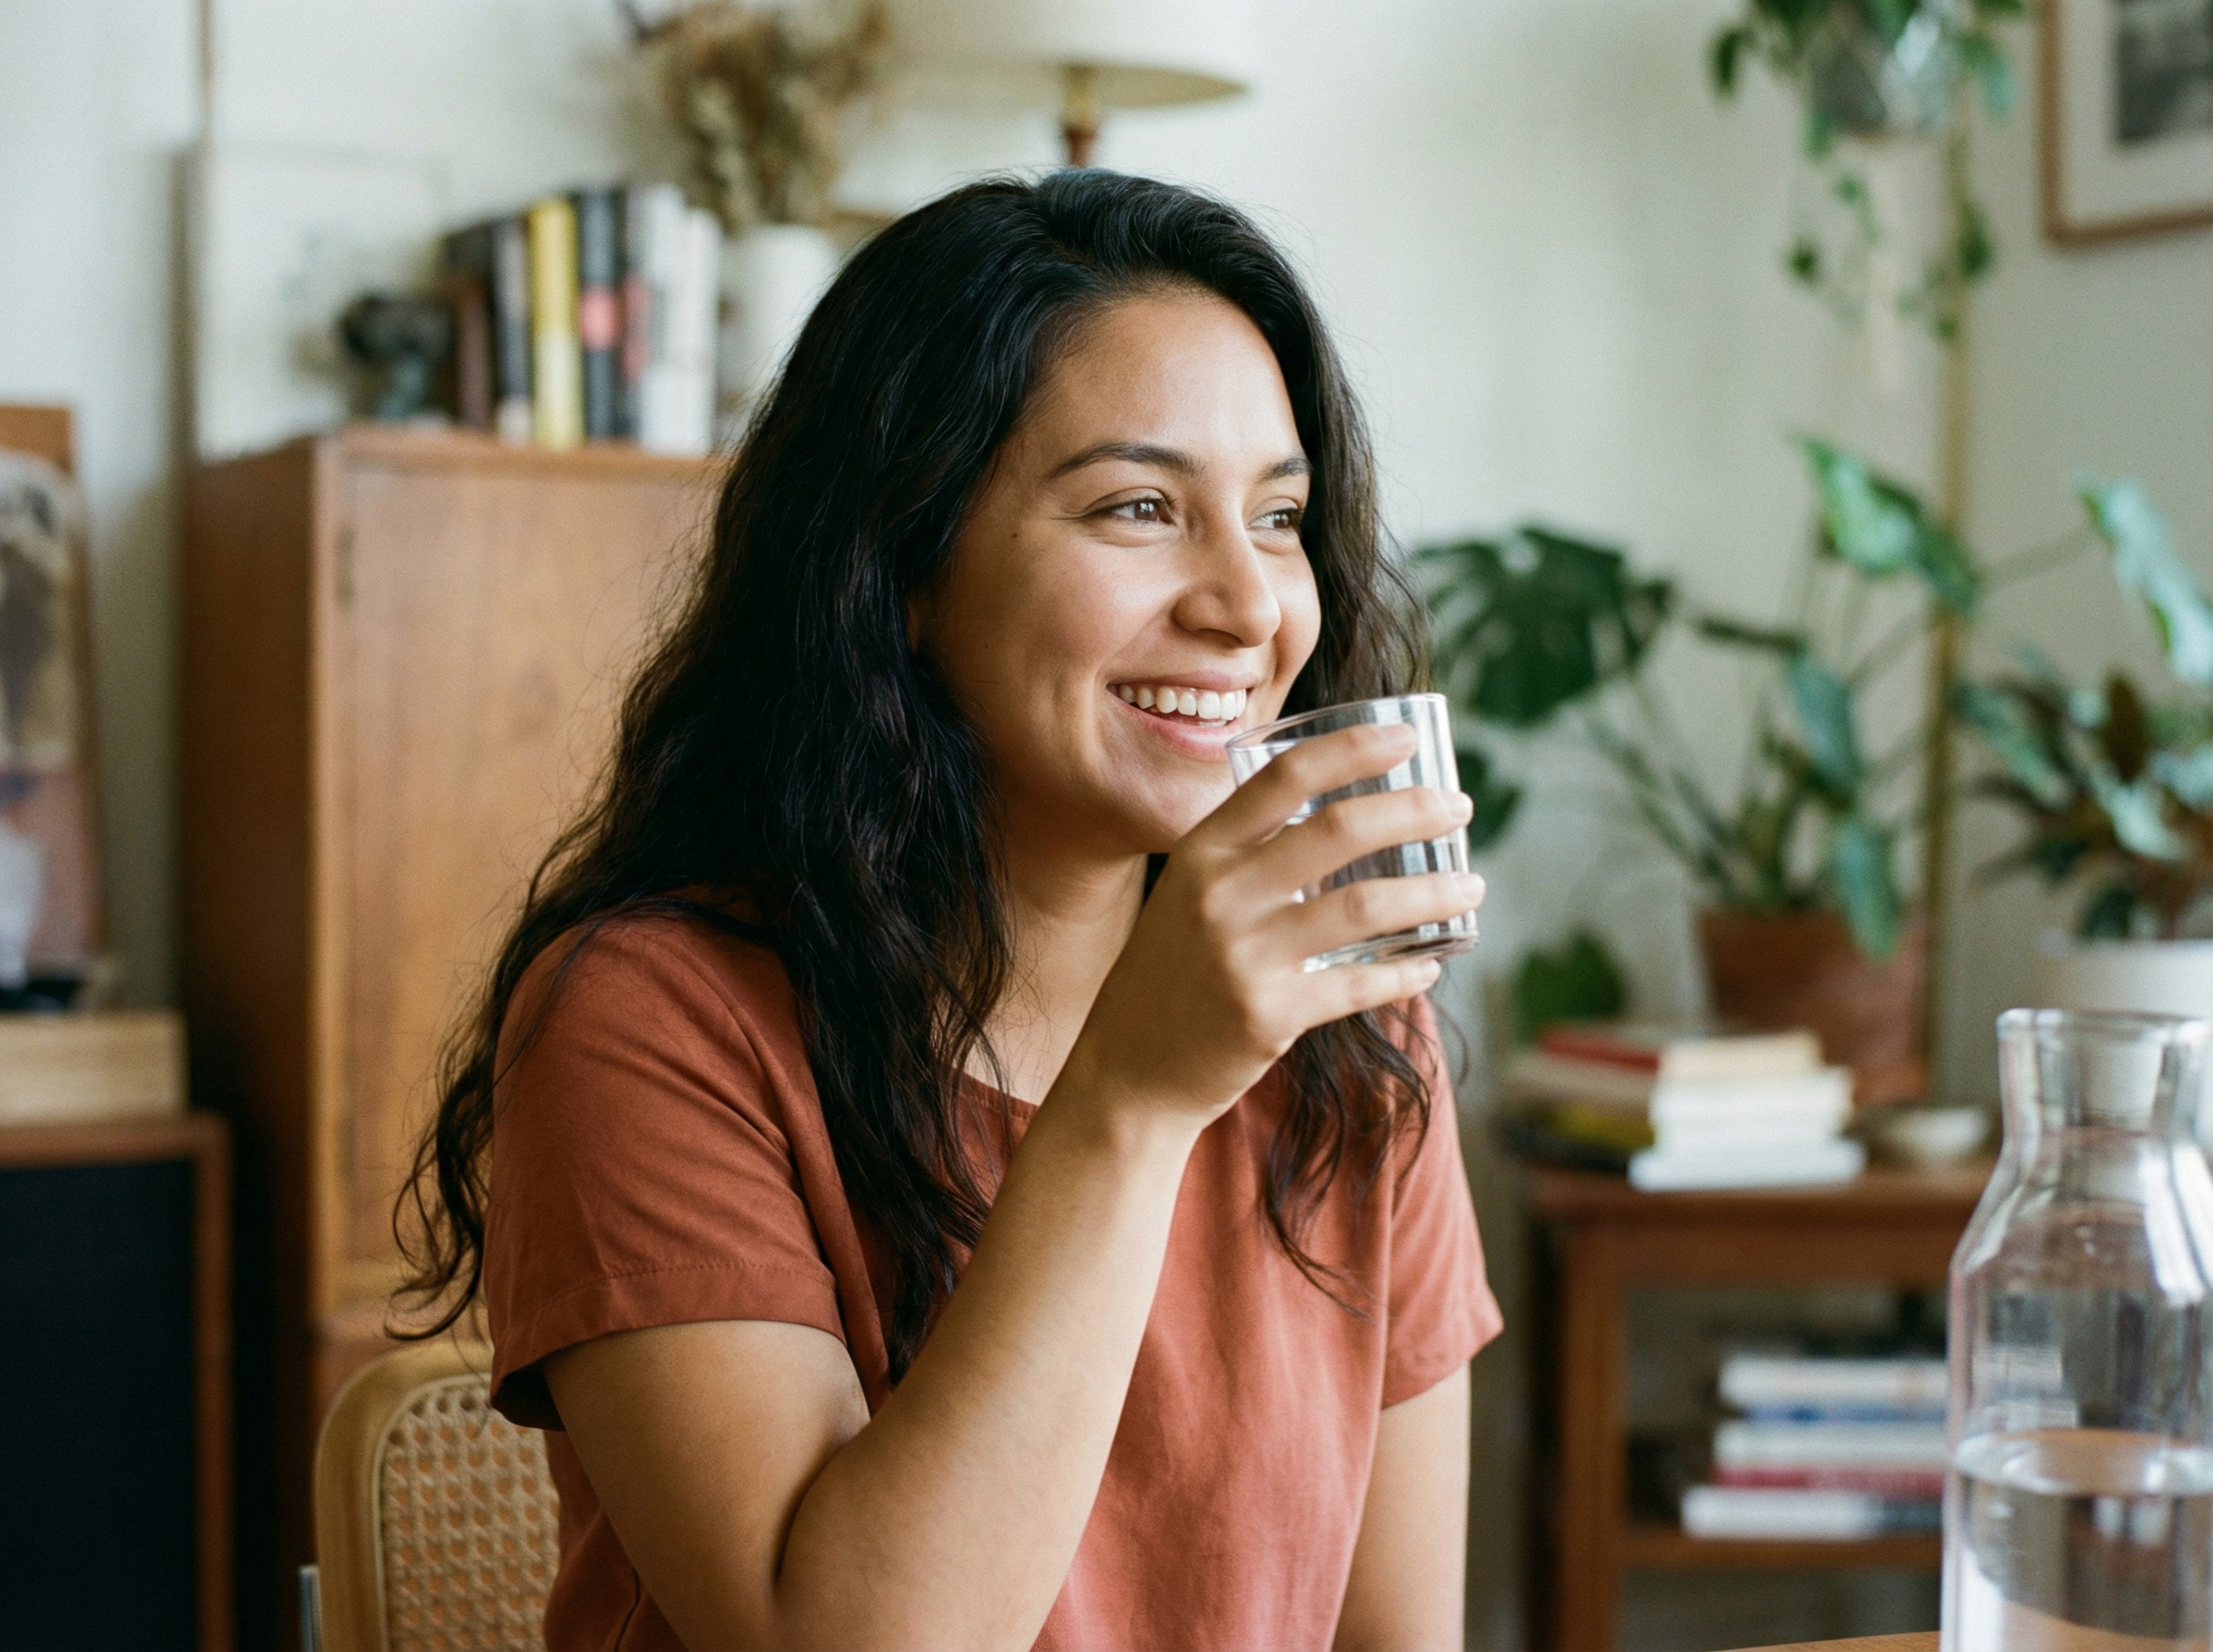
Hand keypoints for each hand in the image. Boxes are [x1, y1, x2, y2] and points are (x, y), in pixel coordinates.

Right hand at [1061, 722, 1485, 1126]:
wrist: (1129, 1067)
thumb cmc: (1174, 969)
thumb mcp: (1189, 893)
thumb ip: (1249, 856)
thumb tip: (1347, 820)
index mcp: (1201, 852)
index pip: (1284, 777)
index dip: (1352, 749)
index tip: (1406, 738)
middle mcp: (1219, 895)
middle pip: (1338, 830)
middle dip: (1414, 809)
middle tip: (1458, 807)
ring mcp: (1244, 957)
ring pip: (1365, 907)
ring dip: (1433, 892)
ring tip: (1472, 886)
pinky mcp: (1268, 1015)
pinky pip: (1359, 984)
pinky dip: (1407, 972)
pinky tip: (1432, 962)